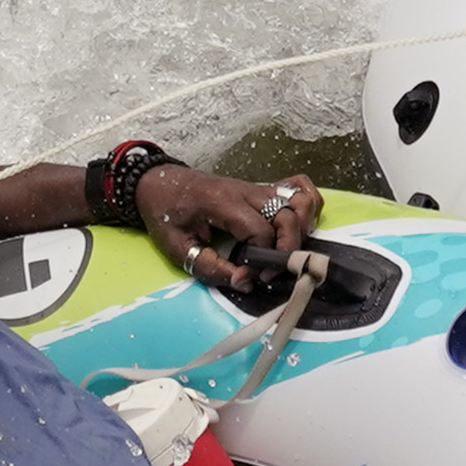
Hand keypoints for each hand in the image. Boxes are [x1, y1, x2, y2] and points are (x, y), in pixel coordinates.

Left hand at [139, 163, 319, 290]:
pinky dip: (307, 205)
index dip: (260, 260)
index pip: (260, 232)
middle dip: (288, 250)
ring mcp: (257, 188)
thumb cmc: (165, 214)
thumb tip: (243, 282)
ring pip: (300, 202)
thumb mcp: (177, 247)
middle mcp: (247, 192)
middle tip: (270, 271)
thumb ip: (210, 267)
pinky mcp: (261, 189)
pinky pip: (298, 188)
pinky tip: (296, 227)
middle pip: (289, 217)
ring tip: (284, 251)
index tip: (248, 276)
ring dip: (301, 229)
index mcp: (223, 204)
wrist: (158, 183)